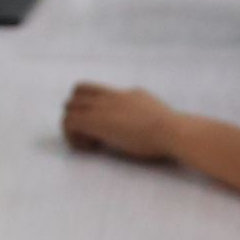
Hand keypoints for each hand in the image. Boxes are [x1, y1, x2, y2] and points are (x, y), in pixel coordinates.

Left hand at [61, 82, 184, 160]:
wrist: (170, 130)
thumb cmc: (170, 129)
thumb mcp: (154, 112)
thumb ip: (143, 109)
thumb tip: (145, 114)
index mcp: (125, 94)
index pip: (96, 90)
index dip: (91, 106)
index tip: (104, 126)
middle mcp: (109, 96)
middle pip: (77, 93)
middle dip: (78, 114)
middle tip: (92, 134)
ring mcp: (101, 107)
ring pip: (68, 107)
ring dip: (74, 126)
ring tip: (90, 144)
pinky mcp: (94, 121)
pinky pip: (68, 123)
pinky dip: (73, 137)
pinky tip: (91, 148)